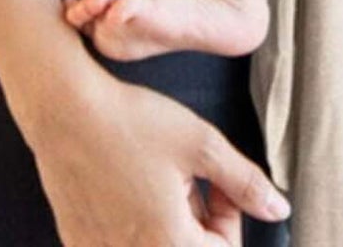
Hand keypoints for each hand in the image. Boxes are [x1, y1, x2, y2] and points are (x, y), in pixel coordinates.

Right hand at [20, 60, 289, 244]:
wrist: (63, 108)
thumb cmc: (131, 120)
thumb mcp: (200, 143)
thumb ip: (245, 181)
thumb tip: (278, 210)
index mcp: (170, 243)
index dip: (227, 213)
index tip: (214, 179)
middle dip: (197, 220)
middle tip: (185, 177)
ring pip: (155, 245)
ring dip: (165, 224)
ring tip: (157, 180)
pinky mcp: (79, 243)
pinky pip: (119, 242)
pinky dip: (131, 224)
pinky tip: (127, 187)